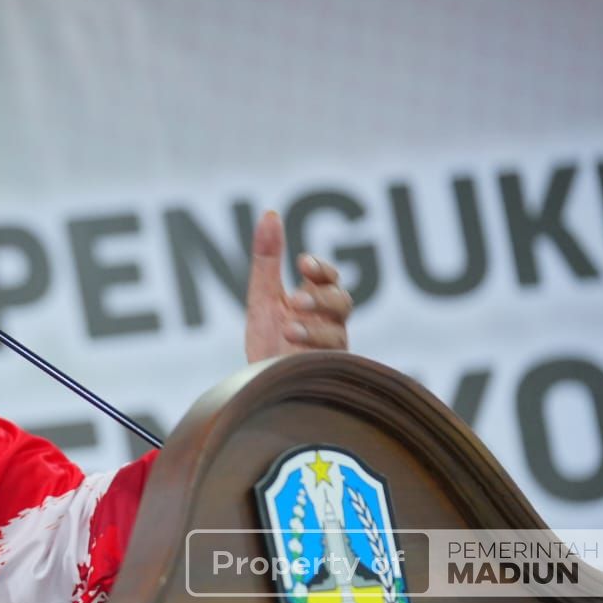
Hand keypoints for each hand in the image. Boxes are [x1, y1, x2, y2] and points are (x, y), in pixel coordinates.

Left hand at [244, 209, 351, 362]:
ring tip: (290, 327)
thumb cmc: (266, 342)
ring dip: (316, 328)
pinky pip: (333, 362)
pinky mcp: (328, 376)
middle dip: (322, 298)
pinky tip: (293, 347)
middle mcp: (328, 324)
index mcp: (314, 302)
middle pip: (343, 302)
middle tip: (296, 299)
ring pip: (339, 333)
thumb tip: (270, 214)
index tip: (302, 264)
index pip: (329, 278)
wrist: (259, 388)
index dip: (322, 269)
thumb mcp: (262, 298)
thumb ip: (267, 260)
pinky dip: (314, 352)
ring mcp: (331, 352)